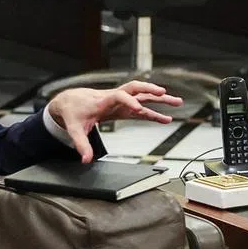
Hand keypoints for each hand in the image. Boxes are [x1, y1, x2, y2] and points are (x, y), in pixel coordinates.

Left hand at [45, 82, 183, 162]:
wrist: (69, 102)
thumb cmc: (73, 112)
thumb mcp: (74, 129)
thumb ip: (81, 144)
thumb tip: (86, 159)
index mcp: (103, 100)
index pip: (119, 96)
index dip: (129, 101)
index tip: (139, 109)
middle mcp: (115, 98)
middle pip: (136, 89)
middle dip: (151, 90)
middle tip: (165, 94)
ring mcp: (121, 101)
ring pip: (143, 96)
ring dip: (160, 99)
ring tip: (177, 102)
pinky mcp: (123, 107)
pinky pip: (142, 108)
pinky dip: (154, 112)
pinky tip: (166, 118)